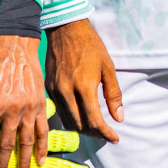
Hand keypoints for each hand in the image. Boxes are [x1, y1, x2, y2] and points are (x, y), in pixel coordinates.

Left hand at [0, 35, 46, 167]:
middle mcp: (12, 110)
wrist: (16, 45)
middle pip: (5, 144)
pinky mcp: (41, 104)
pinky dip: (43, 145)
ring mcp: (29, 108)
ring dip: (25, 161)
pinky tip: (42, 159)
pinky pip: (42, 129)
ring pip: (26, 141)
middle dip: (0, 166)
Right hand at [45, 19, 123, 142]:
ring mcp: (55, 90)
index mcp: (84, 87)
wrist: (66, 29)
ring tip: (95, 127)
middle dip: (95, 133)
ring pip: (67, 121)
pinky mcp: (48, 88)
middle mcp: (67, 92)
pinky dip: (71, 118)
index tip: (115, 138)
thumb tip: (119, 117)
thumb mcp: (108, 68)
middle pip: (80, 125)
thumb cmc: (91, 46)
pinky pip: (59, 110)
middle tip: (106, 133)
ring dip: (82, 128)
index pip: (94, 121)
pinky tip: (81, 115)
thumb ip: (113, 94)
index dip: (106, 133)